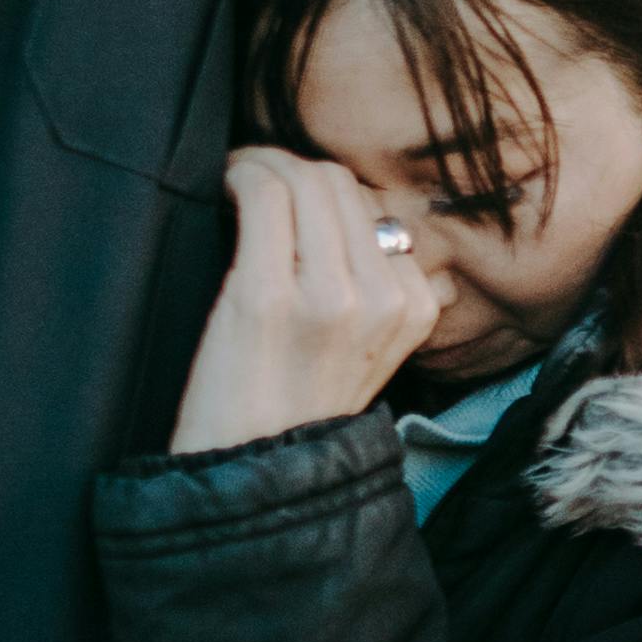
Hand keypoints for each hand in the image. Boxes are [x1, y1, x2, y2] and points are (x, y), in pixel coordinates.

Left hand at [174, 151, 449, 456]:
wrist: (253, 479)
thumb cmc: (294, 410)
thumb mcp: (368, 353)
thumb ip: (378, 290)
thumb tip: (355, 213)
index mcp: (416, 309)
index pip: (378, 209)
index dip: (326, 194)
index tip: (292, 199)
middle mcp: (383, 299)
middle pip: (341, 184)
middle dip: (292, 166)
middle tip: (255, 176)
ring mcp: (328, 298)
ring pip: (305, 179)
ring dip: (262, 162)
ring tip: (238, 178)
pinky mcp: (268, 297)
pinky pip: (264, 194)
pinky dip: (240, 173)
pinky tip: (225, 185)